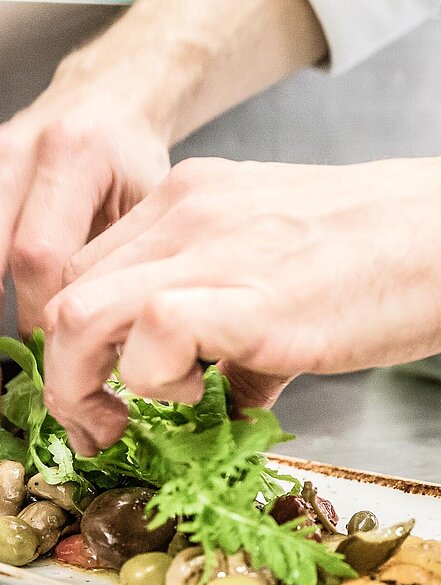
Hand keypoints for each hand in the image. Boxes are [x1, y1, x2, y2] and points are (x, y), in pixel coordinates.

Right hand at [1, 47, 170, 337]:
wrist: (106, 100)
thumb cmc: (131, 159)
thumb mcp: (147, 202)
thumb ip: (124, 256)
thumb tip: (111, 329)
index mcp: (73, 156)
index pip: (42, 254)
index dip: (47, 309)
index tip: (64, 344)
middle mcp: (19, 151)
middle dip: (12, 309)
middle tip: (37, 349)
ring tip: (10, 341)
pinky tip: (7, 296)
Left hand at [44, 151, 440, 454]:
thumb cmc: (381, 251)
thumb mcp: (282, 275)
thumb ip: (235, 332)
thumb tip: (220, 396)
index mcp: (188, 204)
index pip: (88, 272)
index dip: (80, 343)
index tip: (102, 391)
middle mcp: (185, 215)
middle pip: (65, 296)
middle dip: (66, 374)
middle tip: (104, 421)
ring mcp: (212, 249)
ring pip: (80, 314)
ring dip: (89, 383)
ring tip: (143, 415)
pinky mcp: (253, 298)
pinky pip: (154, 336)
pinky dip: (155, 381)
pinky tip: (198, 395)